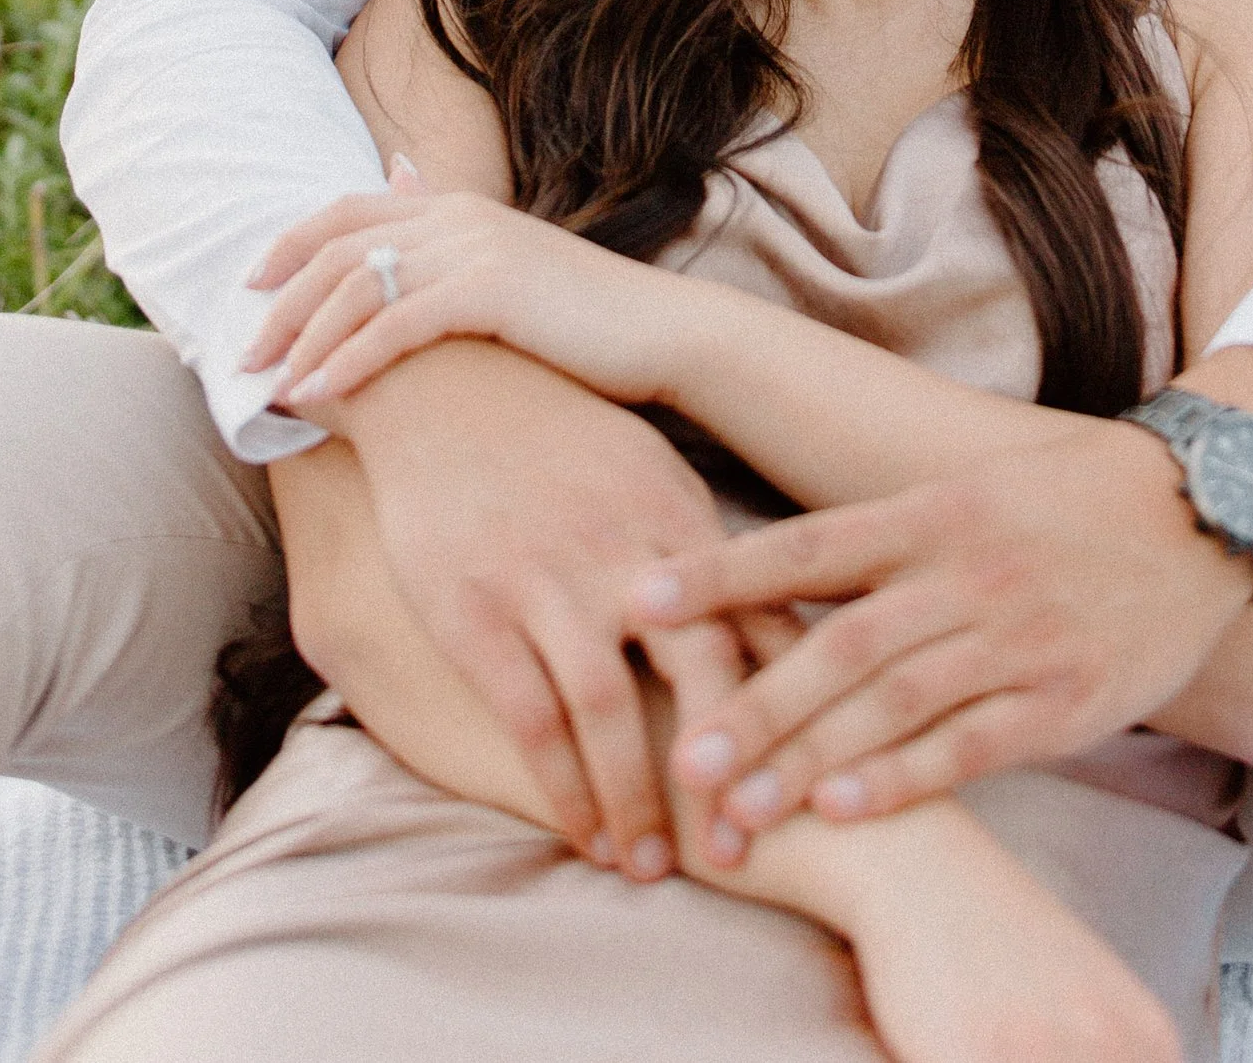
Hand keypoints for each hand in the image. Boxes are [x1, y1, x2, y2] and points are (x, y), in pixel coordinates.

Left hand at [248, 174, 680, 410]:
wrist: (664, 335)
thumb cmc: (589, 328)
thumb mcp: (512, 284)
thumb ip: (456, 270)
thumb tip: (409, 284)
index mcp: (460, 206)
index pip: (351, 208)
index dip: (293, 242)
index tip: (252, 283)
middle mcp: (459, 216)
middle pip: (339, 247)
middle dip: (282, 301)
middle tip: (243, 352)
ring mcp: (473, 249)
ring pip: (357, 286)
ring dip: (303, 337)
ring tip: (270, 384)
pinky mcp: (489, 291)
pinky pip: (395, 324)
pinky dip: (347, 361)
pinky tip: (317, 395)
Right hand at [314, 334, 773, 877]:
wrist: (443, 385)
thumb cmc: (563, 438)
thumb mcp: (652, 475)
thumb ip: (713, 558)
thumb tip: (792, 634)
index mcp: (676, 514)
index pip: (754, 622)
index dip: (785, 710)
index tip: (809, 784)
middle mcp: (620, 548)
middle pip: (697, 671)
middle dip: (723, 772)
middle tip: (737, 855)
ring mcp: (544, 579)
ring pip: (606, 712)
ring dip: (633, 800)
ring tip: (648, 867)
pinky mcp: (473, 609)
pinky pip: (528, 718)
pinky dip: (560, 787)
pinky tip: (579, 831)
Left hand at [632, 415, 1252, 836]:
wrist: (1204, 506)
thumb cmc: (1070, 499)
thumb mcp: (972, 489)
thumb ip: (887, 536)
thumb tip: (782, 573)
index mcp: (931, 513)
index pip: (804, 546)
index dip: (719, 576)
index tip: (639, 601)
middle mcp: (963, 571)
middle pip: (838, 645)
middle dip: (755, 704)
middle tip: (683, 757)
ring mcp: (1014, 636)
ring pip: (893, 704)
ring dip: (809, 760)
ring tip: (739, 810)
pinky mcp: (1064, 697)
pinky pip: (971, 745)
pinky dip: (904, 776)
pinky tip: (845, 805)